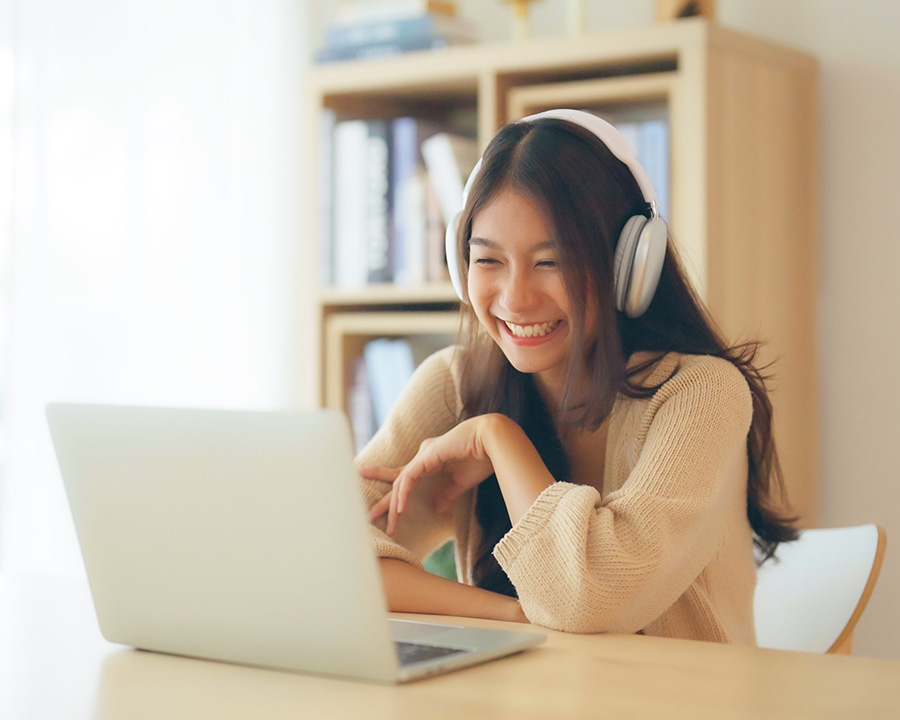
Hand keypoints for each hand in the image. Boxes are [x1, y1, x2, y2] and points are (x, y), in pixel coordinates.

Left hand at [364, 415, 501, 535]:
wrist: (493, 442)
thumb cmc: (481, 458)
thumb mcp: (461, 482)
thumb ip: (447, 494)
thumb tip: (436, 507)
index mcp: (430, 461)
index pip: (407, 480)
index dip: (395, 496)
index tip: (386, 512)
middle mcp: (423, 456)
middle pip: (398, 481)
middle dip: (384, 501)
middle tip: (369, 517)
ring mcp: (424, 454)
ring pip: (401, 481)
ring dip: (393, 504)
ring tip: (389, 524)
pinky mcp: (427, 455)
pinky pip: (410, 476)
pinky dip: (404, 492)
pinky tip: (401, 507)